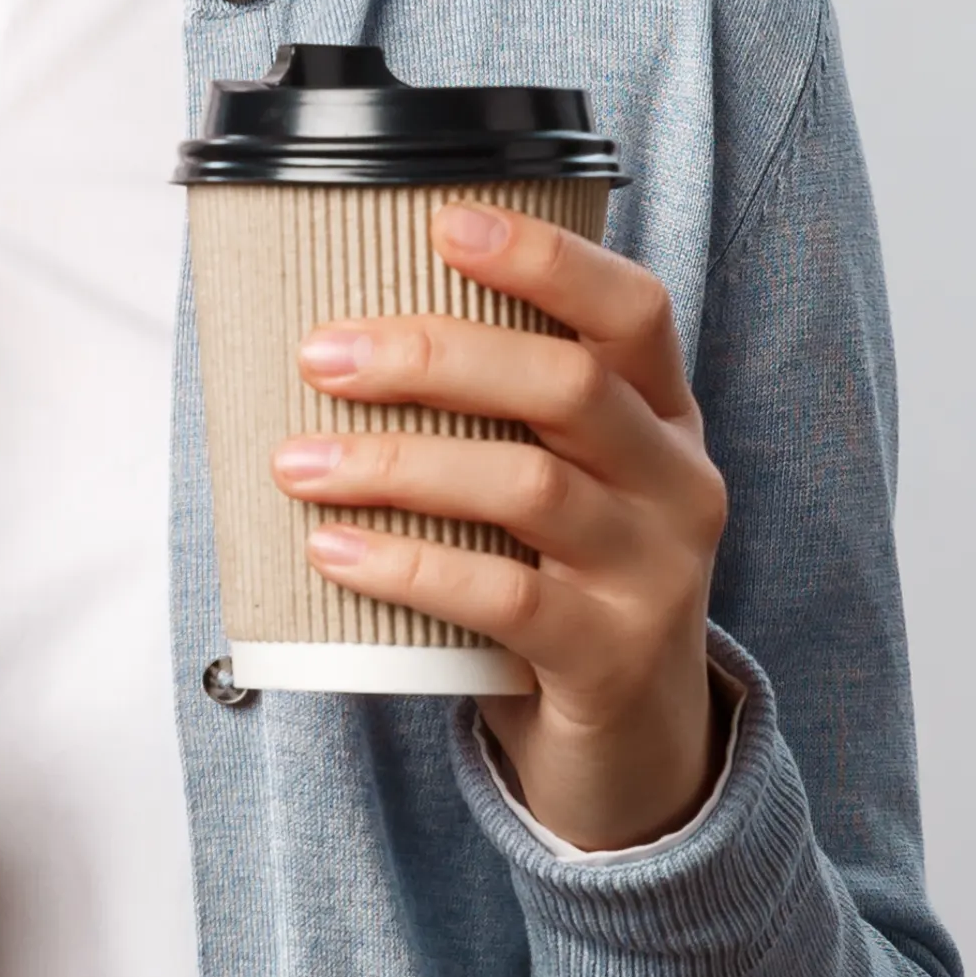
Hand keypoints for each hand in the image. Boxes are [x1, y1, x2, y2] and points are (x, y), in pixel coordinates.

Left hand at [273, 204, 736, 850]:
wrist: (634, 753)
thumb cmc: (564, 587)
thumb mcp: (558, 488)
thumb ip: (493, 419)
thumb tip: (333, 340)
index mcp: (662, 419)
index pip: (632, 309)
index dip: (544, 258)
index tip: (443, 223)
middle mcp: (677, 483)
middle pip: (567, 385)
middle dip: (433, 357)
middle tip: (322, 354)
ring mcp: (656, 574)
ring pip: (529, 487)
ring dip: (398, 463)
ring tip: (298, 461)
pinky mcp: (612, 658)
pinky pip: (505, 597)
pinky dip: (410, 565)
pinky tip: (335, 550)